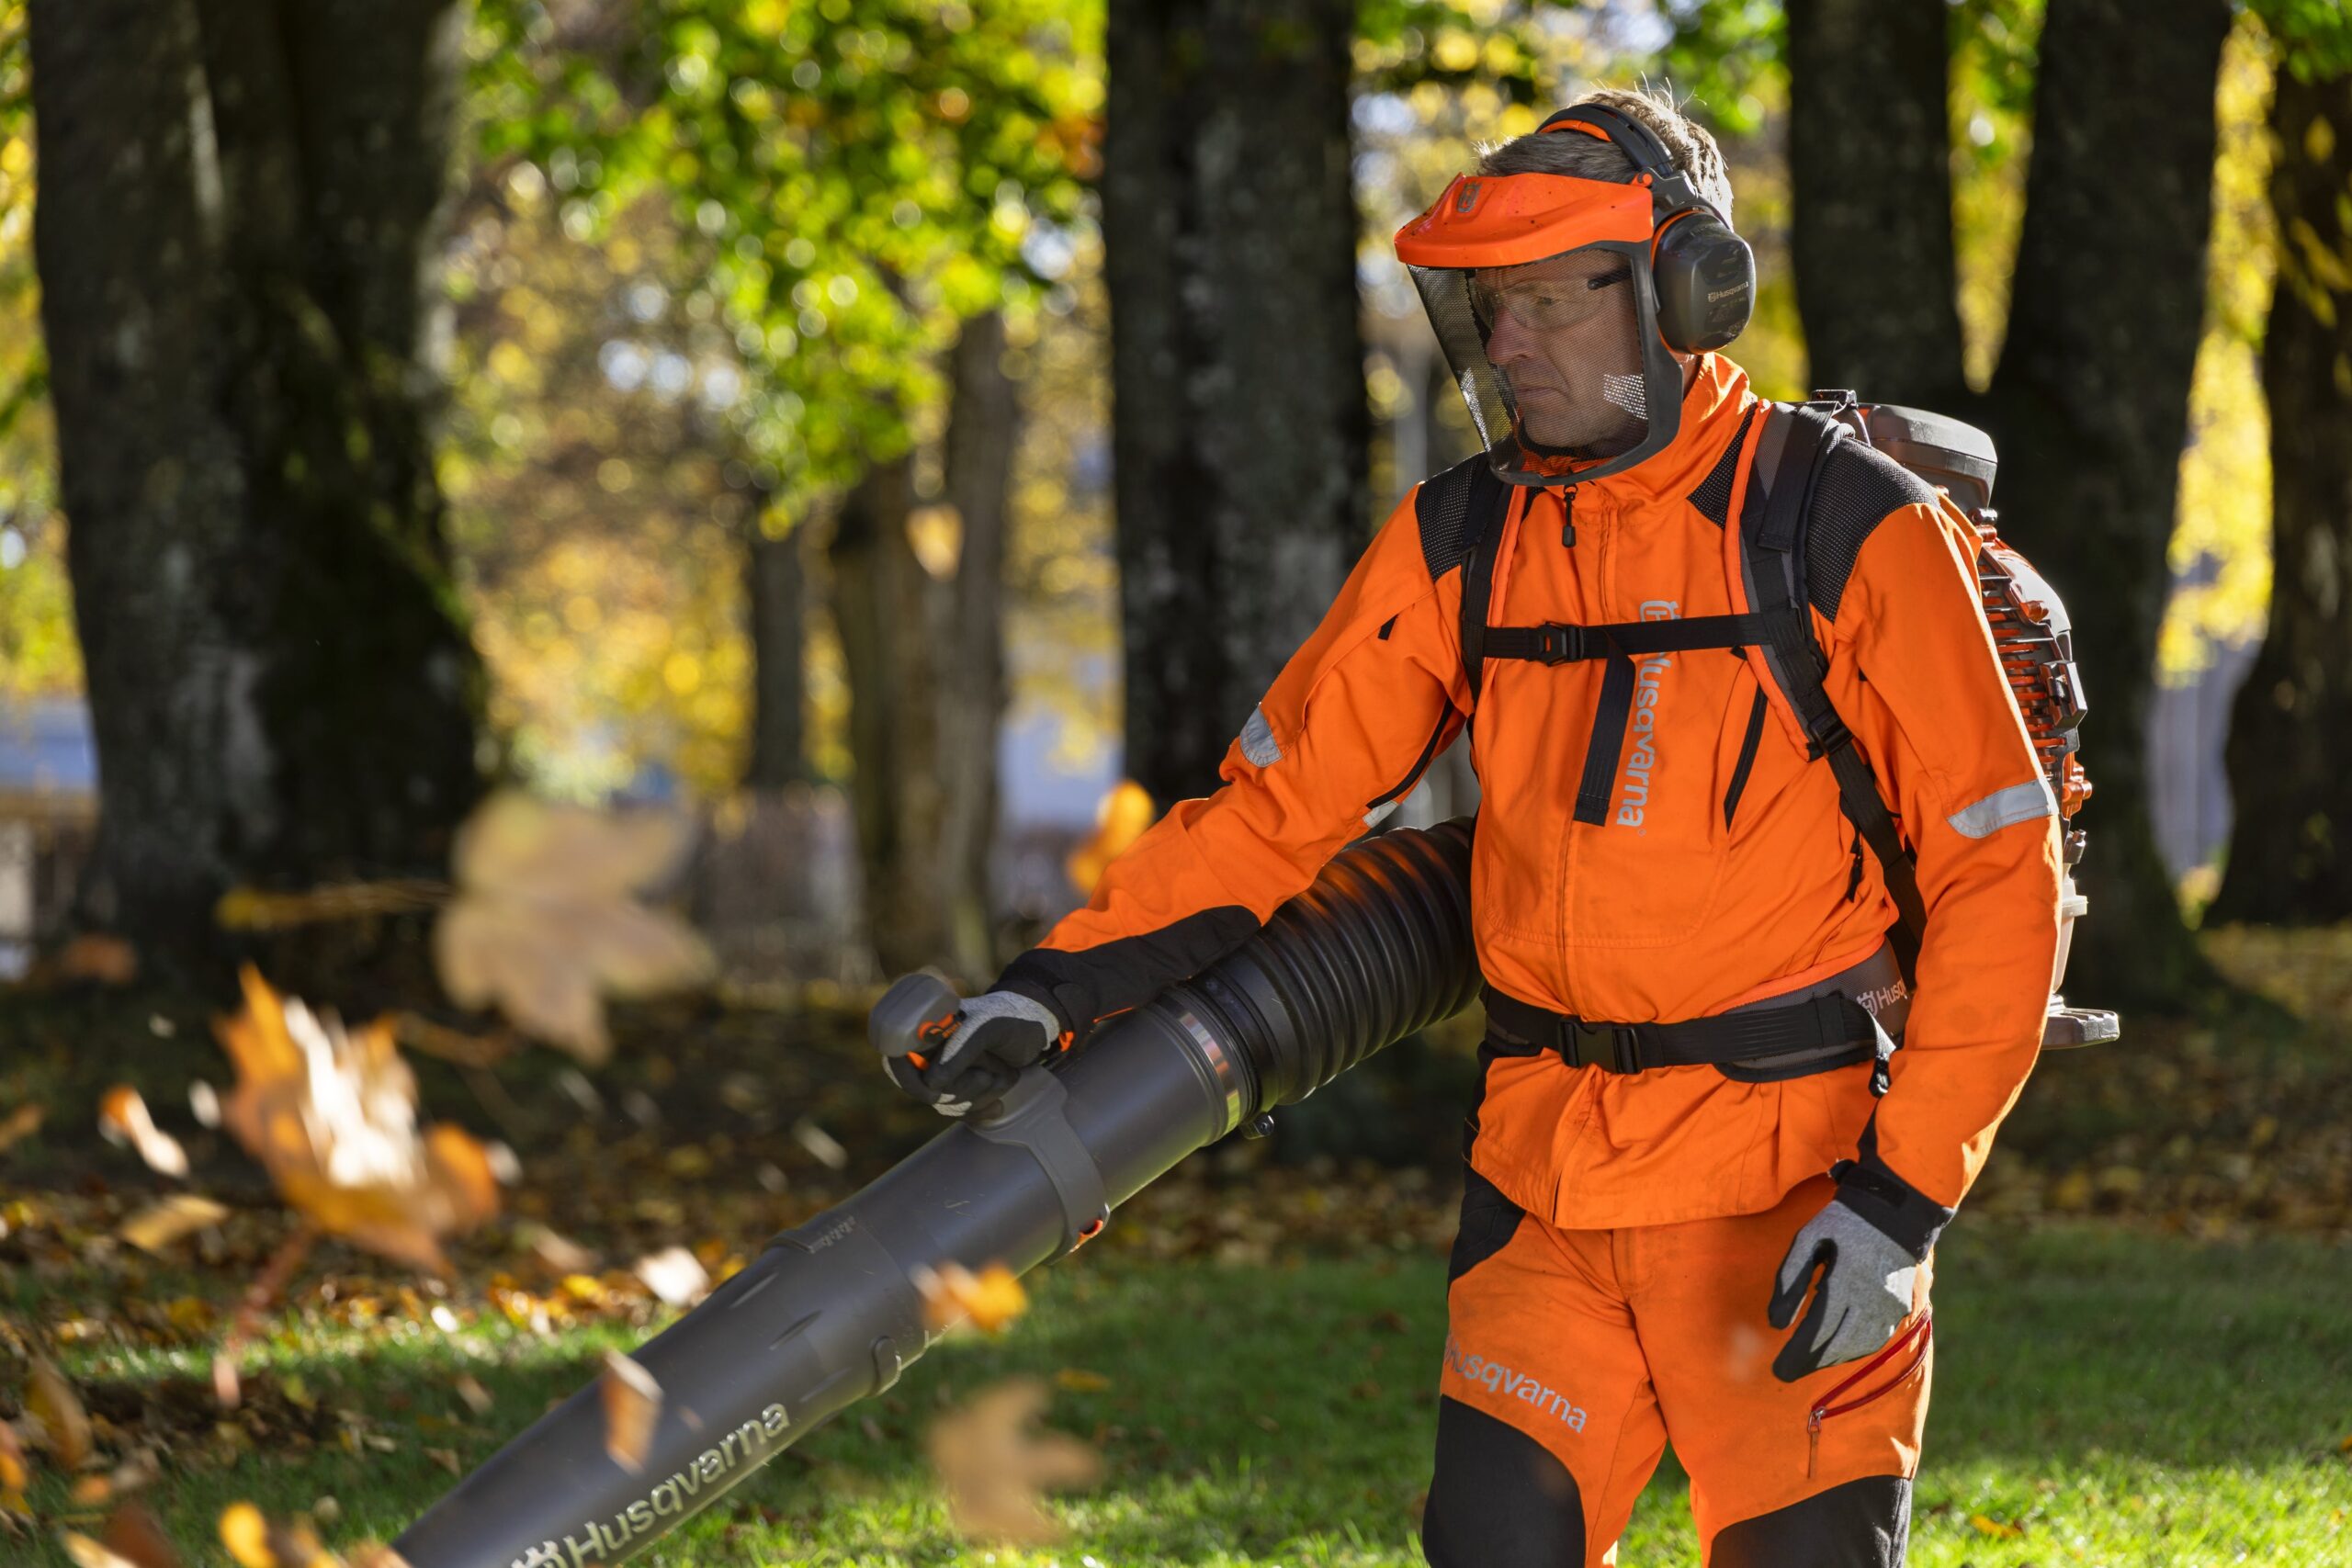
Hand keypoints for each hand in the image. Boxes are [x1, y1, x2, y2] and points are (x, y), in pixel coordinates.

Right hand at [886, 988, 1063, 1114]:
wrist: (1038, 1028)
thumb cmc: (1011, 1018)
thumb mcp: (987, 1028)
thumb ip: (960, 1049)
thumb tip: (931, 1083)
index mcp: (928, 1028)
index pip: (896, 1058)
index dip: (909, 1080)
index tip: (933, 1092)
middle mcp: (933, 1050)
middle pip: (924, 1089)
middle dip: (959, 1090)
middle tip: (988, 1076)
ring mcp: (949, 1070)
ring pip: (944, 1103)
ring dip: (977, 1098)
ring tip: (1003, 1077)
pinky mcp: (965, 1087)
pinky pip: (959, 1111)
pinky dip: (980, 1111)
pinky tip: (998, 1105)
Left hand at [1766, 1197, 1921, 1382]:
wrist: (1892, 1214)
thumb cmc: (1841, 1225)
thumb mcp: (1806, 1241)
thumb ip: (1789, 1280)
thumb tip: (1776, 1324)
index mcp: (1845, 1279)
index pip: (1819, 1328)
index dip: (1798, 1353)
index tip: (1778, 1370)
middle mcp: (1871, 1298)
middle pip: (1837, 1343)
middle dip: (1809, 1362)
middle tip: (1785, 1372)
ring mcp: (1889, 1306)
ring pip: (1857, 1347)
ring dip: (1830, 1359)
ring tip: (1805, 1363)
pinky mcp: (1899, 1308)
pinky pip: (1875, 1340)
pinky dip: (1852, 1350)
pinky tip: (1833, 1352)